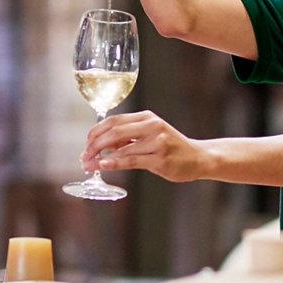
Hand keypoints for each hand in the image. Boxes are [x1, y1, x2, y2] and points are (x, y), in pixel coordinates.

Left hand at [81, 110, 210, 182]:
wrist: (198, 157)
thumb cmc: (172, 148)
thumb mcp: (151, 136)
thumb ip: (129, 138)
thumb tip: (103, 145)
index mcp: (147, 117)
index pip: (114, 120)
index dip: (96, 132)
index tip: (86, 144)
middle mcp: (152, 126)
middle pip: (114, 131)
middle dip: (94, 144)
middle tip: (84, 155)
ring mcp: (157, 142)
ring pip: (121, 147)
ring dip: (100, 157)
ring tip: (89, 164)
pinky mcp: (160, 158)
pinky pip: (131, 160)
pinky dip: (114, 162)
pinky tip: (103, 165)